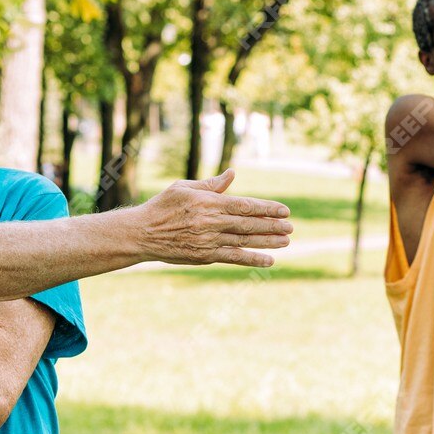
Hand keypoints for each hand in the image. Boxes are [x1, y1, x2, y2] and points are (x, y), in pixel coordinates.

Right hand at [136, 168, 292, 265]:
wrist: (142, 233)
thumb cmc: (163, 206)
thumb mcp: (184, 187)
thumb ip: (212, 184)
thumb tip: (232, 173)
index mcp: (209, 202)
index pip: (245, 205)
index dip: (266, 208)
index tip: (284, 210)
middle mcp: (212, 222)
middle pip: (249, 224)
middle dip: (272, 225)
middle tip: (291, 227)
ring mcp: (209, 240)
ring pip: (244, 241)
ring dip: (268, 242)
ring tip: (286, 241)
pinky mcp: (205, 256)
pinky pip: (234, 258)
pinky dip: (252, 259)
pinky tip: (269, 260)